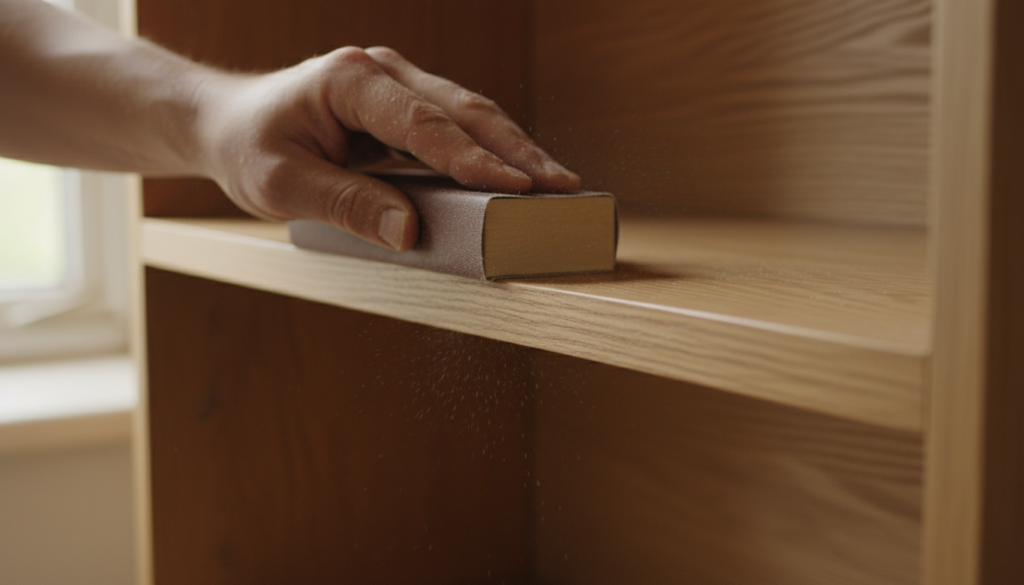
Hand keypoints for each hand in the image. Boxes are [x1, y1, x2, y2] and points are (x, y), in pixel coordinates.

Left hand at [193, 46, 580, 250]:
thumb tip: (409, 232)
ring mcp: (398, 85)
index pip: (424, 122)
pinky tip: (519, 176)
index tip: (516, 188)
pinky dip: (491, 152)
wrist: (229, 123)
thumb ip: (344, 205)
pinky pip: (457, 127)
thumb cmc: (249, 147)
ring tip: (556, 184)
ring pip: (470, 114)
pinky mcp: (405, 107)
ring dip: (514, 150)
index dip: (473, 158)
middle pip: (463, 110)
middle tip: (562, 186)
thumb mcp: (280, 184)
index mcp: (350, 79)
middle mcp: (382, 72)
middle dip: (516, 150)